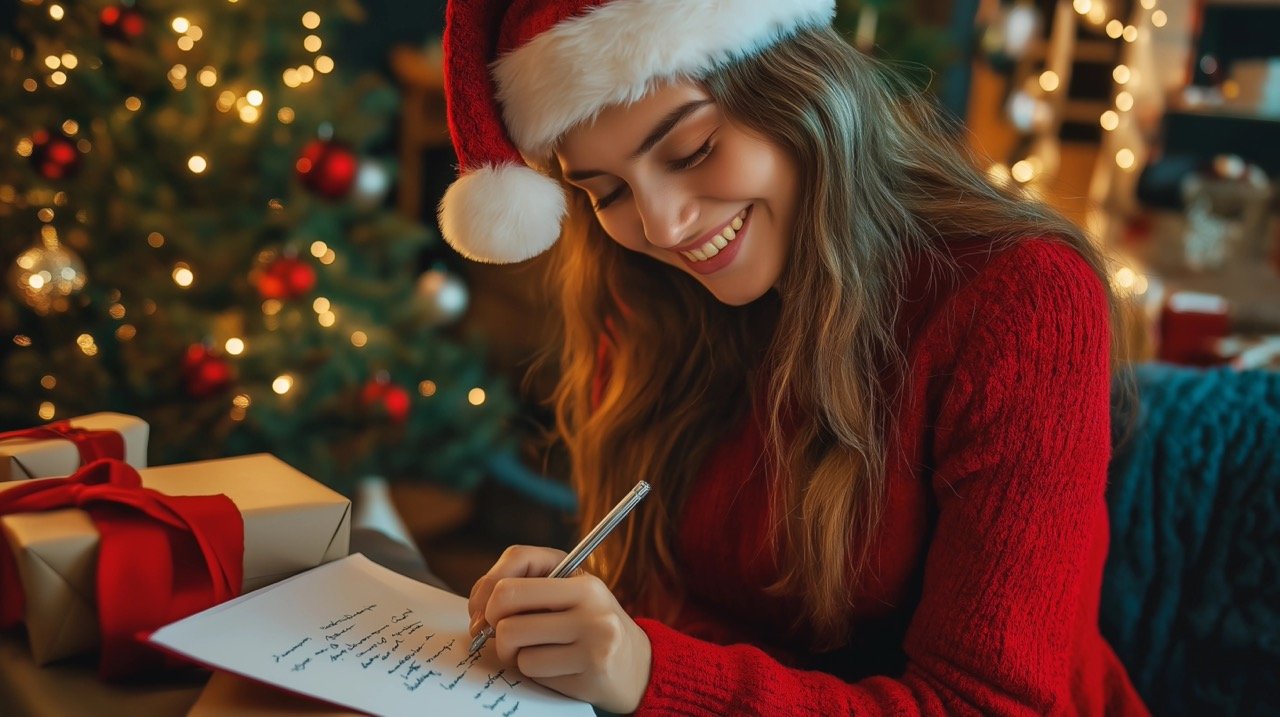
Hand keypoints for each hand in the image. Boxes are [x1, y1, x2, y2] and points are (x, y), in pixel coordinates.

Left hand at [468, 545, 651, 713]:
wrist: (636, 666)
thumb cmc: (589, 625)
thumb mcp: (568, 594)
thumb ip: (524, 590)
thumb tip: (477, 619)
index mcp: (582, 579)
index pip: (518, 560)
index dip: (487, 585)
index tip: (485, 608)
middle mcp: (591, 604)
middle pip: (505, 604)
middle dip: (492, 624)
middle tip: (503, 635)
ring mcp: (593, 638)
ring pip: (513, 642)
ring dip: (513, 653)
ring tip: (535, 652)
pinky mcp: (588, 671)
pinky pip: (531, 669)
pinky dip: (532, 671)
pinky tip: (553, 667)